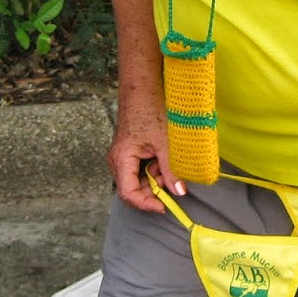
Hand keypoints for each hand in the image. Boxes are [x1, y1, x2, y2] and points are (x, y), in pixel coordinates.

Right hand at [107, 96, 179, 211]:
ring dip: (156, 177)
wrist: (142, 90)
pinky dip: (154, 169)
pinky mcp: (129, 154)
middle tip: (171, 178)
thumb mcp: (165, 143)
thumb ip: (171, 170)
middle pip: (133, 189)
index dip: (146, 204)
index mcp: (121, 159)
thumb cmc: (150, 111)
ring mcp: (122, 158)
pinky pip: (140, 170)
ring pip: (139, 180)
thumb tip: (180, 192)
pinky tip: (162, 157)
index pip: (128, 194)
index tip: (164, 206)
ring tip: (167, 161)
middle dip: (154, 188)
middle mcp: (117, 162)